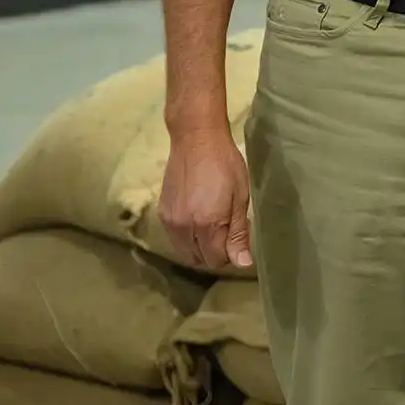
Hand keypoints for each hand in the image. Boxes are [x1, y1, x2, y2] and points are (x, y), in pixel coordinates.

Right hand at [159, 124, 253, 270]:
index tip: (238, 233)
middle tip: (227, 227)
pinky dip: (187, 236)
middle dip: (215, 251)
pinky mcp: (162, 213)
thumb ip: (239, 233)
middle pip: (199, 259)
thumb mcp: (240, 197)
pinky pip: (175, 238)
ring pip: (185, 251)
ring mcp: (170, 222)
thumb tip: (243, 264)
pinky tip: (198, 216)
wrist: (196, 139)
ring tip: (213, 221)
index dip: (230, 252)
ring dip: (200, 246)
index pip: (216, 259)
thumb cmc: (226, 165)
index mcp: (207, 225)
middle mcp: (184, 228)